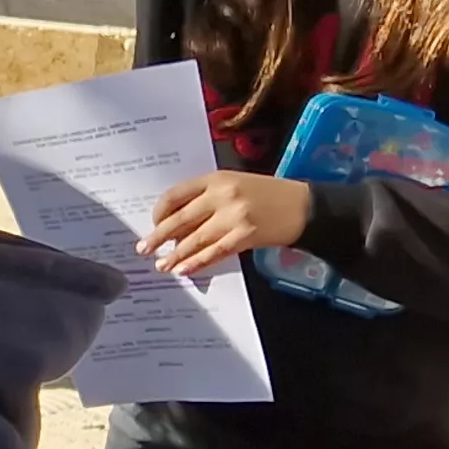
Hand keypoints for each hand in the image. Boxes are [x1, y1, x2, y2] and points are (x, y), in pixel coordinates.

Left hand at [143, 171, 311, 278]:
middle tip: (144, 248)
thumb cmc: (268, 194)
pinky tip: (184, 270)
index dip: (160, 211)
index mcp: (216, 179)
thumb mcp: (235, 184)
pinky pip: (214, 252)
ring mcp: (233, 217)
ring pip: (194, 239)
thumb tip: (178, 224)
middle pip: (180, 219)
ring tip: (161, 265)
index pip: (176, 195)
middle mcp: (221, 196)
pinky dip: (197, 262)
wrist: (304, 206)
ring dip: (175, 254)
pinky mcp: (245, 236)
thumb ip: (207, 198)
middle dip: (159, 236)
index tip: (153, 223)